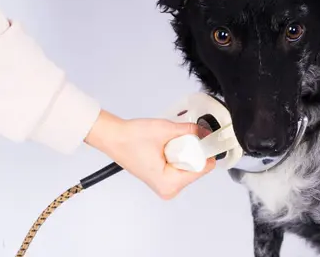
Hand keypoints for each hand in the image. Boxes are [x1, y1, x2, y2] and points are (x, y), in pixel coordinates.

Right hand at [84, 110, 214, 198]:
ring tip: (169, 143)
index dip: (206, 152)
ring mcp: (165, 185)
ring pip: (190, 166)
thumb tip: (204, 131)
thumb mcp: (165, 129)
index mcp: (168, 184)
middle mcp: (168, 189)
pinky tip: (169, 147)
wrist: (114, 137)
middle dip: (194, 151)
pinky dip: (180, 154)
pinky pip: (181, 166)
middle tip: (179, 140)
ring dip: (186, 152)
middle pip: (197, 168)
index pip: (202, 170)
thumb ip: (189, 130)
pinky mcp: (163, 178)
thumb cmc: (130, 138)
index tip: (206, 139)